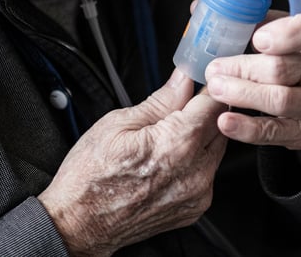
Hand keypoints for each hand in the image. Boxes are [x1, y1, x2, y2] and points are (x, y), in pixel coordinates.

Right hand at [38, 69, 227, 256]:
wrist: (78, 224)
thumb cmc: (90, 176)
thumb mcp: (119, 123)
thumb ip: (162, 100)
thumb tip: (183, 79)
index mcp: (177, 144)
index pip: (215, 103)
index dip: (210, 85)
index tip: (201, 77)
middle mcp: (194, 171)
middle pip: (221, 124)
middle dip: (207, 108)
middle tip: (182, 102)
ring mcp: (197, 193)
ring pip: (217, 147)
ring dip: (203, 133)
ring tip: (170, 132)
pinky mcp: (195, 207)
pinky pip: (208, 171)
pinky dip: (197, 158)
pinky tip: (171, 156)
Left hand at [204, 6, 300, 149]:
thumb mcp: (290, 25)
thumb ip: (253, 17)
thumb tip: (200, 9)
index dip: (287, 33)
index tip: (257, 39)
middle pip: (287, 68)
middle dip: (245, 68)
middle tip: (216, 66)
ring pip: (281, 100)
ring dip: (242, 94)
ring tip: (216, 87)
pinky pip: (277, 131)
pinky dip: (248, 127)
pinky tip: (226, 120)